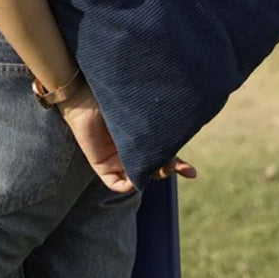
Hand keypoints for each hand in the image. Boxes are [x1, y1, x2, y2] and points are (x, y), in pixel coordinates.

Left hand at [57, 84, 197, 192]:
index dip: (178, 165)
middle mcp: (130, 149)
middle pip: (153, 169)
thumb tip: (173, 154)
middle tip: (171, 161)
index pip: (162, 155)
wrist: (86, 92)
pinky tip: (135, 175)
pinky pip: (117, 184)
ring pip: (139, 178)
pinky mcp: (101, 164)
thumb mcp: (143, 117)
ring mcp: (116, 158)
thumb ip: (157, 133)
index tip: (192, 173)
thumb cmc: (115, 98)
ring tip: (155, 163)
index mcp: (141, 137)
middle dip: (166, 168)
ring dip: (150, 175)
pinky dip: (129, 184)